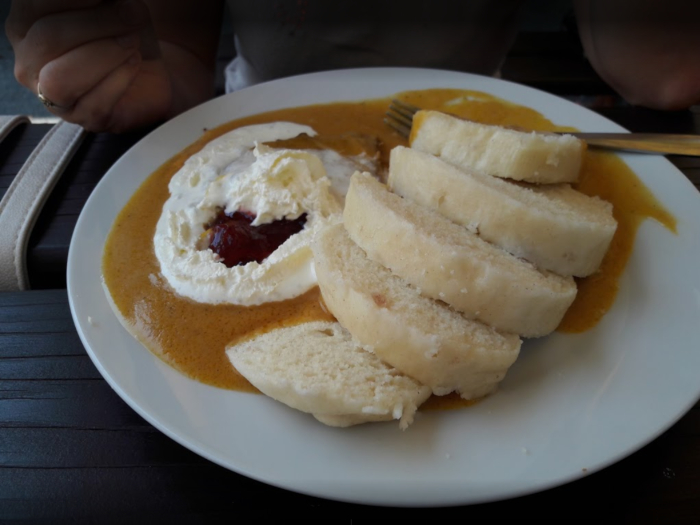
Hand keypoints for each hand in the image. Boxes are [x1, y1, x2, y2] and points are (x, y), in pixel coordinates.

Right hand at [6, 0, 173, 131]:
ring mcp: (53, 97)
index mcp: (26, 25)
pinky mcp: (85, 119)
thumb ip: (96, 2)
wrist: (150, 66)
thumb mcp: (108, 4)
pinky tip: (135, 62)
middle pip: (48, 39)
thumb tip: (100, 1)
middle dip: (97, 23)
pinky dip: (121, 77)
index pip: (36, 7)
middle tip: (132, 14)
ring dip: (105, 54)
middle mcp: (30, 62)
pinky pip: (95, 103)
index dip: (76, 0)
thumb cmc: (122, 29)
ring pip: (61, 79)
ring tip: (132, 41)